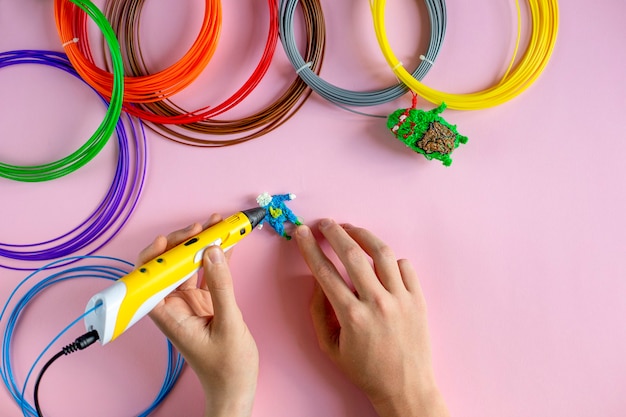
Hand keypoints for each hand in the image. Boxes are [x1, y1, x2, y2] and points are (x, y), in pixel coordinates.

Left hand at [139, 214, 257, 416]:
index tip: (173, 239)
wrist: (236, 389)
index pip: (148, 278)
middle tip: (205, 226)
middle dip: (185, 241)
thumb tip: (213, 251)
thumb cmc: (227, 368)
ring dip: (202, 244)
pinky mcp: (205, 301)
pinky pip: (207, 272)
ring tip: (218, 224)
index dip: (156, 255)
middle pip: (169, 265)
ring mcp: (189, 301)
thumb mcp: (228, 325)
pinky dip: (217, 256)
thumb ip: (221, 286)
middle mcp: (173, 304)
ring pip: (189, 264)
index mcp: (168, 314)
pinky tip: (227, 241)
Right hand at [295, 219, 448, 416]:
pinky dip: (392, 259)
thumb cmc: (365, 370)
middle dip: (333, 232)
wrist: (405, 387)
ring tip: (351, 229)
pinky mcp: (419, 299)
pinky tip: (381, 260)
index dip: (309, 248)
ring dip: (363, 235)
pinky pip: (405, 267)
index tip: (301, 233)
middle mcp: (377, 303)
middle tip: (324, 223)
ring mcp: (401, 299)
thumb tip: (318, 282)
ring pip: (382, 253)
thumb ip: (320, 312)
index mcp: (352, 316)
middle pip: (351, 254)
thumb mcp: (331, 347)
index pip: (324, 271)